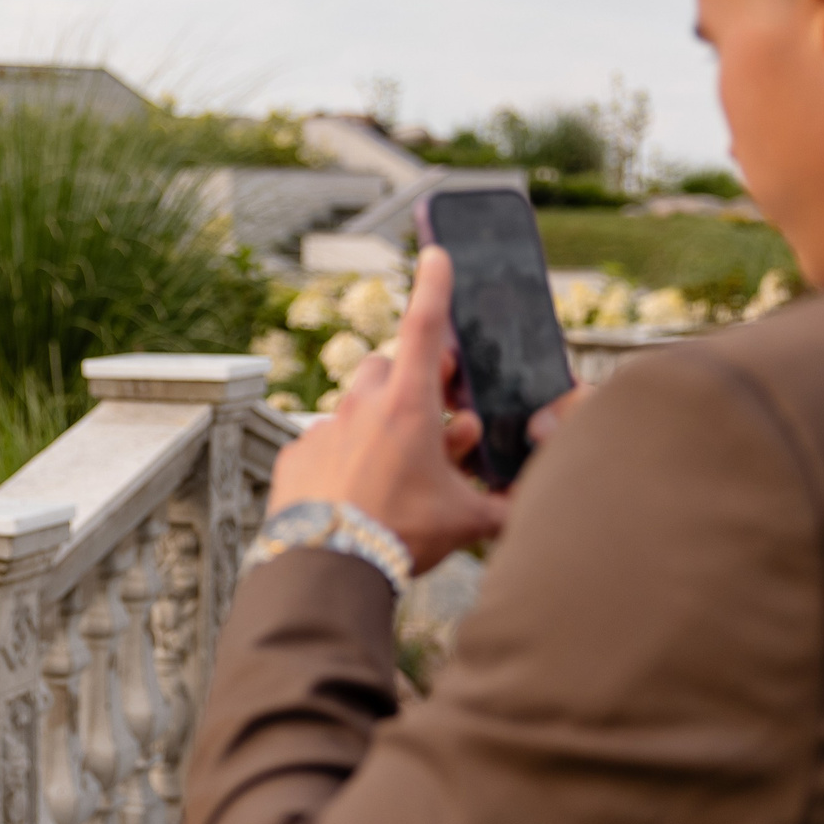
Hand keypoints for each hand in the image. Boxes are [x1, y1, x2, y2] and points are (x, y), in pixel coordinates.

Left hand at [265, 247, 509, 575]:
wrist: (327, 567)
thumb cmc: (398, 536)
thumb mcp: (465, 520)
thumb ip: (501, 505)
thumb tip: (529, 508)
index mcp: (407, 405)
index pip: (425, 326)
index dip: (434, 286)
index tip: (435, 255)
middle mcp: (361, 405)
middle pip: (388, 367)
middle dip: (411, 382)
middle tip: (431, 416)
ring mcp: (323, 427)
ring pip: (354, 405)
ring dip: (376, 422)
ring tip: (394, 463)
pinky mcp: (295, 454)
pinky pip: (323, 441)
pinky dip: (342, 457)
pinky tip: (356, 490)